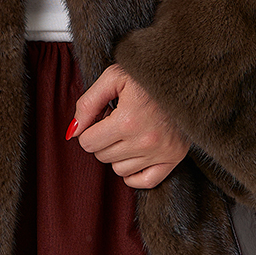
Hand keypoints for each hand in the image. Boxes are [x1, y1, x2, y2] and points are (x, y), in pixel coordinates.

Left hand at [68, 63, 189, 188]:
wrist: (182, 72)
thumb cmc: (145, 73)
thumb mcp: (113, 77)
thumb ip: (88, 103)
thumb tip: (73, 132)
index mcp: (128, 120)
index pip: (88, 143)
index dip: (89, 129)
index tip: (101, 116)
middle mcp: (145, 141)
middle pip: (102, 156)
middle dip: (103, 139)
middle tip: (116, 120)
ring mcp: (162, 151)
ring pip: (120, 170)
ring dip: (117, 153)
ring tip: (129, 131)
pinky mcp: (175, 157)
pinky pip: (145, 182)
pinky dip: (135, 173)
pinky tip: (134, 153)